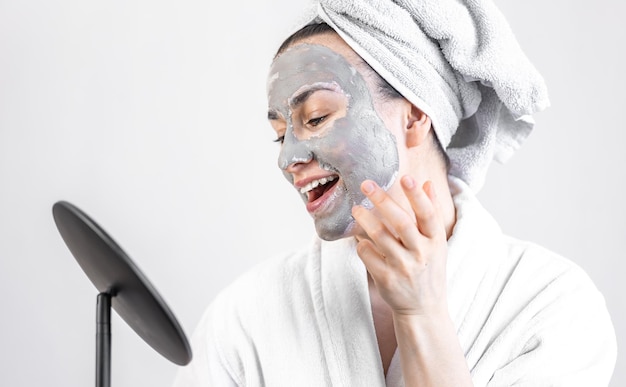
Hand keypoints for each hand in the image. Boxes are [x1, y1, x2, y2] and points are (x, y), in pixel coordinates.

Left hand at [351, 175, 447, 316]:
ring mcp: (403, 268)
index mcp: (436, 242)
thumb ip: (431, 213)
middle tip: (367, 184)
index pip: (428, 215)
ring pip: (380, 237)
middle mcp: (421, 254)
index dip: (418, 196)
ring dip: (366, 219)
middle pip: (402, 223)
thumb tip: (426, 183)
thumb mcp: (437, 243)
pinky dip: (361, 244)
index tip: (407, 178)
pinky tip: (359, 239)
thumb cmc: (428, 269)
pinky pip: (368, 255)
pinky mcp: (386, 279)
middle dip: (383, 201)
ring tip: (356, 208)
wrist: (423, 309)